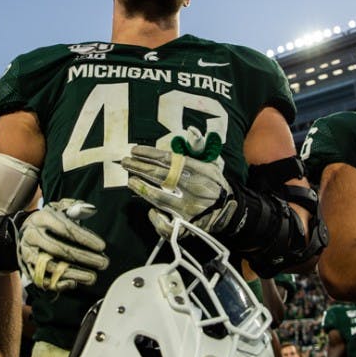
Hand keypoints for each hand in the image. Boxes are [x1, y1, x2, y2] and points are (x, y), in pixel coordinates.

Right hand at [18, 199, 107, 290]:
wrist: (22, 232)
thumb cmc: (47, 220)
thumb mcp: (57, 208)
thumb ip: (74, 207)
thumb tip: (90, 209)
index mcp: (41, 219)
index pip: (65, 229)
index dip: (84, 238)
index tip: (101, 246)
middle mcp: (32, 236)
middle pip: (59, 249)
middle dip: (83, 258)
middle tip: (102, 263)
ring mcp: (28, 253)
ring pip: (51, 267)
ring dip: (74, 274)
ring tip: (92, 277)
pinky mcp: (27, 268)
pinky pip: (42, 280)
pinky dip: (58, 284)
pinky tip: (74, 283)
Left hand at [121, 143, 235, 236]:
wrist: (231, 211)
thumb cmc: (216, 184)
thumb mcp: (212, 163)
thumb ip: (199, 148)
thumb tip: (192, 131)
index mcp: (197, 170)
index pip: (168, 159)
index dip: (148, 154)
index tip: (134, 150)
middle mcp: (191, 187)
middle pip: (159, 175)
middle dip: (139, 167)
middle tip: (124, 162)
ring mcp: (188, 208)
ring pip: (159, 198)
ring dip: (142, 189)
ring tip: (130, 181)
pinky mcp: (187, 225)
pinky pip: (167, 224)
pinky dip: (156, 218)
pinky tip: (150, 211)